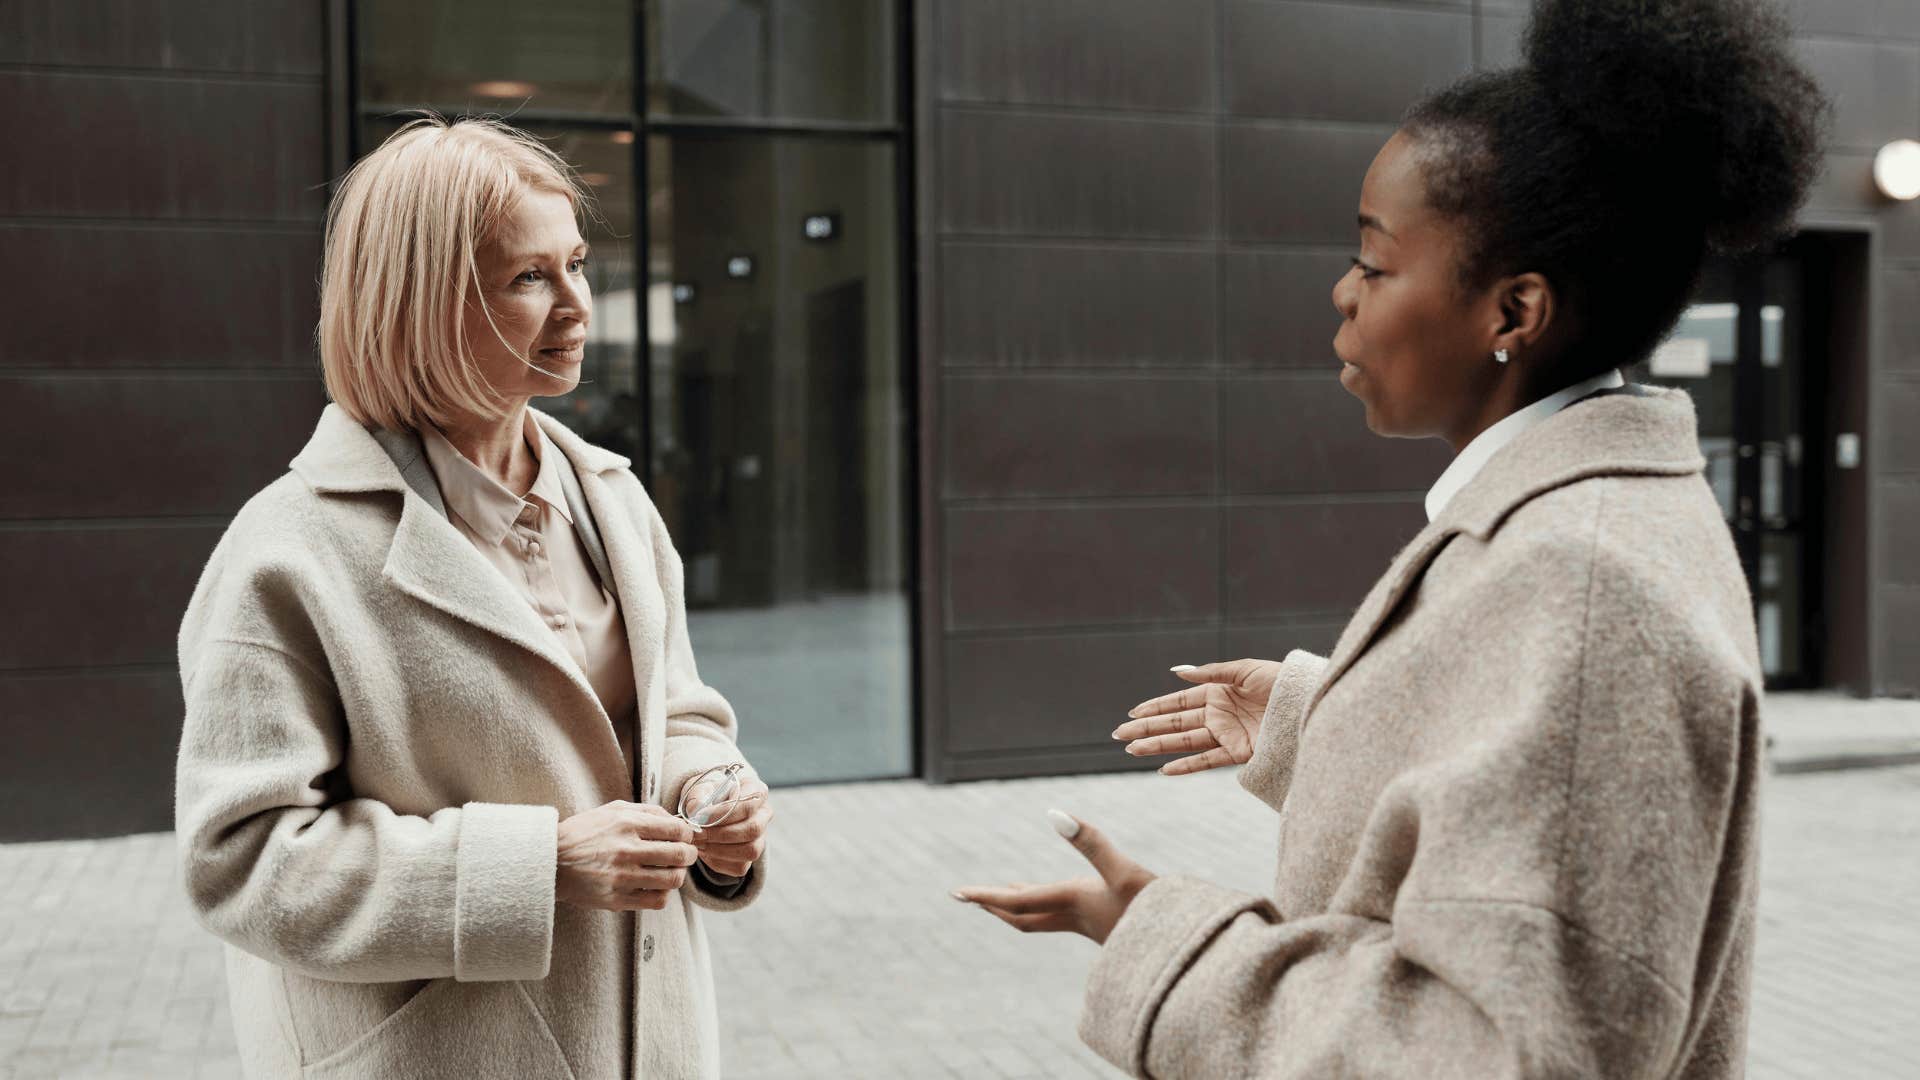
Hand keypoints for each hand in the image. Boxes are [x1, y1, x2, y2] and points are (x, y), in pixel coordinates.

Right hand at [555, 800, 698, 911]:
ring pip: (672, 880)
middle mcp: (627, 850)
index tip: (685, 837)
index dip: (688, 834)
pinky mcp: (616, 899)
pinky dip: (663, 894)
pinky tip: (655, 886)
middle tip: (685, 855)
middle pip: (680, 855)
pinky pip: (656, 901)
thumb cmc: (583, 833)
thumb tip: (677, 820)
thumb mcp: (613, 810)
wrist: (550, 861)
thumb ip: (647, 811)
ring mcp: (622, 877)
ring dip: (678, 875)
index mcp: (628, 824)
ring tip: (671, 871)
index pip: (677, 830)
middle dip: (689, 855)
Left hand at [691, 777, 770, 877]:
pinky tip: (705, 850)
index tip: (700, 817)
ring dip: (719, 850)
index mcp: (756, 791)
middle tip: (697, 834)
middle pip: (752, 829)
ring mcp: (761, 837)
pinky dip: (717, 861)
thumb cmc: (707, 796)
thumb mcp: (700, 789)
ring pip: (749, 851)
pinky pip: (739, 866)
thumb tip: (696, 810)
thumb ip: (697, 797)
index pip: (748, 804)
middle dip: (720, 834)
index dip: (724, 813)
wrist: (707, 812)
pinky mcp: (751, 856)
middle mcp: (764, 814)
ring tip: (699, 843)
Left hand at [952, 812, 1154, 944]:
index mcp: (1072, 902)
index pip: (1016, 901)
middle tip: (967, 897)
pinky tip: (1059, 898)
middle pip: (1021, 916)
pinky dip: (1047, 906)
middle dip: (994, 905)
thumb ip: (1091, 842)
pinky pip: (1062, 918)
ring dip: (1019, 906)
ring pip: (1042, 918)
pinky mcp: (1107, 926)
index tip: (956, 893)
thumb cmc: (1158, 912)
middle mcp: (1075, 917)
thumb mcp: (1124, 871)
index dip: (984, 896)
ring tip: (1004, 893)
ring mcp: (1091, 925)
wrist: (1185, 953)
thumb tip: (1054, 813)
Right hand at [1112, 659, 1280, 774]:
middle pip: (1175, 722)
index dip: (1155, 707)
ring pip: (1185, 742)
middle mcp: (1218, 714)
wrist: (1309, 707)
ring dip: (1158, 746)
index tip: (1133, 713)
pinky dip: (1186, 765)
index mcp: (1218, 692)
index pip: (1179, 701)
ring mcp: (1226, 734)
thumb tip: (1177, 672)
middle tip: (1119, 734)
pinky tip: (1165, 768)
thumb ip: (1211, 673)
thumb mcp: (1246, 670)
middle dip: (1147, 728)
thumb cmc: (1282, 683)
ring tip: (1133, 750)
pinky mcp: (1239, 753)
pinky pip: (1207, 761)